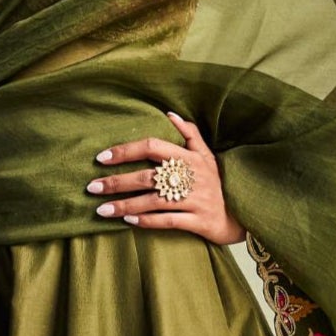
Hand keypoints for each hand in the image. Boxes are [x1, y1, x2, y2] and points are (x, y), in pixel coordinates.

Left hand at [85, 112, 245, 245]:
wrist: (243, 214)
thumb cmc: (219, 184)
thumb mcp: (208, 156)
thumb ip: (189, 134)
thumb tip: (169, 114)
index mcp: (190, 157)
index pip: (152, 146)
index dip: (126, 150)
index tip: (101, 158)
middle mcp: (191, 176)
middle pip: (147, 176)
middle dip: (116, 182)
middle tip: (91, 187)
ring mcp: (195, 200)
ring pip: (154, 201)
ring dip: (125, 205)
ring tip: (101, 210)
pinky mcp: (199, 221)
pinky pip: (169, 221)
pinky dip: (148, 221)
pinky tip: (129, 221)